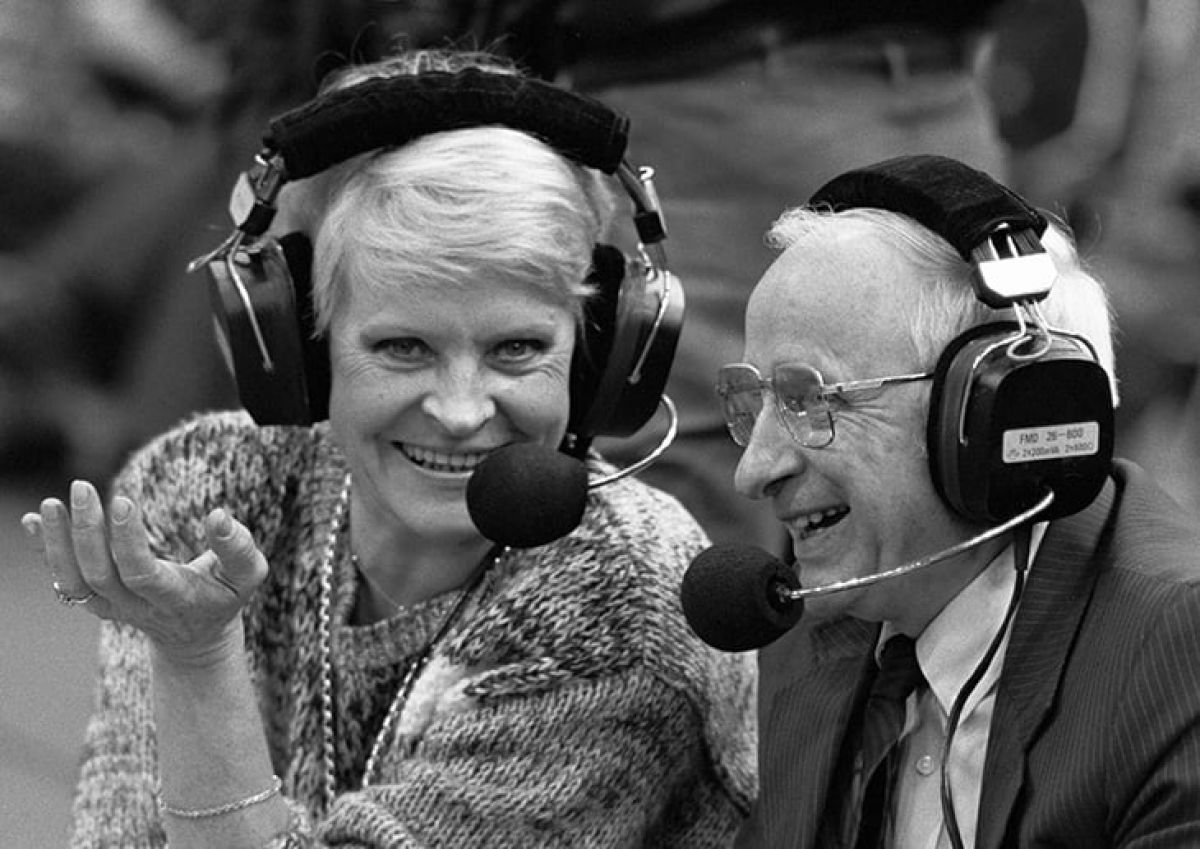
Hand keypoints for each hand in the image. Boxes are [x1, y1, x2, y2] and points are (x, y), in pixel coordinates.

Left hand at [21, 480, 268, 665]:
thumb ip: (239, 546)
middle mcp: (136, 607)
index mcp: (175, 599)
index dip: (128, 542)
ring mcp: (111, 607)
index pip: (141, 574)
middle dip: (87, 532)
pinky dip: (45, 550)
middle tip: (82, 488)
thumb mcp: (248, 575)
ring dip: (57, 543)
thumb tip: (219, 514)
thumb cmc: (224, 597)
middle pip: (100, 575)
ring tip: (52, 503)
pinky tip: (34, 520)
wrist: (194, 637)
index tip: (125, 501)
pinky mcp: (96, 600)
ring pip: (74, 580)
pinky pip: (63, 578)